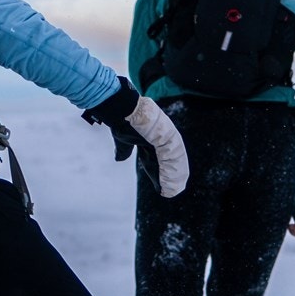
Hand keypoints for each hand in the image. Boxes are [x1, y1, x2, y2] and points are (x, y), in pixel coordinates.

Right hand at [83, 77, 189, 197]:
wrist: (120, 106)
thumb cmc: (121, 120)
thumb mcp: (123, 139)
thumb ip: (124, 150)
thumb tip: (119, 159)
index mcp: (154, 136)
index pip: (162, 157)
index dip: (163, 171)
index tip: (164, 184)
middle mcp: (163, 134)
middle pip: (171, 158)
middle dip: (172, 174)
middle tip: (175, 189)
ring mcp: (166, 133)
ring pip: (174, 157)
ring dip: (174, 174)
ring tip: (174, 189)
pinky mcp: (166, 134)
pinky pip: (173, 153)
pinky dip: (173, 168)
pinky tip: (171, 180)